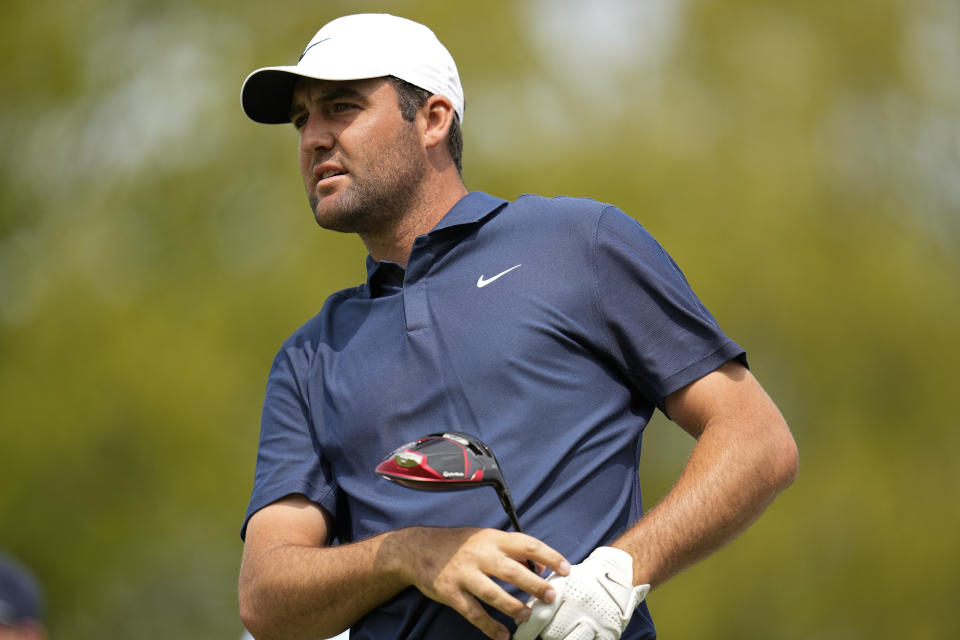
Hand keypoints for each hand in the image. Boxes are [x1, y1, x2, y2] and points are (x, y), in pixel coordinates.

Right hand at [389, 527, 569, 639]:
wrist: (417, 548)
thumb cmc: (458, 544)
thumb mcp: (484, 537)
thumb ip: (510, 549)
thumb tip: (540, 566)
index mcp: (492, 538)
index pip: (527, 544)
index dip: (549, 556)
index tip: (566, 569)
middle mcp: (479, 554)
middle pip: (513, 571)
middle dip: (535, 585)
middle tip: (551, 597)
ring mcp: (464, 574)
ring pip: (493, 594)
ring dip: (514, 607)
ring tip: (528, 615)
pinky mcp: (450, 592)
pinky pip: (473, 612)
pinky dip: (489, 626)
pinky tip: (502, 635)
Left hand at [513, 547, 649, 639]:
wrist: (616, 575)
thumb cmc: (581, 580)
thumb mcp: (560, 582)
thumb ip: (540, 599)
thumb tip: (520, 620)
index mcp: (565, 590)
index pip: (539, 616)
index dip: (526, 631)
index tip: (518, 637)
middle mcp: (579, 606)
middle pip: (551, 634)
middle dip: (545, 633)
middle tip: (546, 629)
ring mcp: (595, 621)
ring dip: (560, 638)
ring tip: (561, 630)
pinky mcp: (607, 633)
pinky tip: (573, 634)